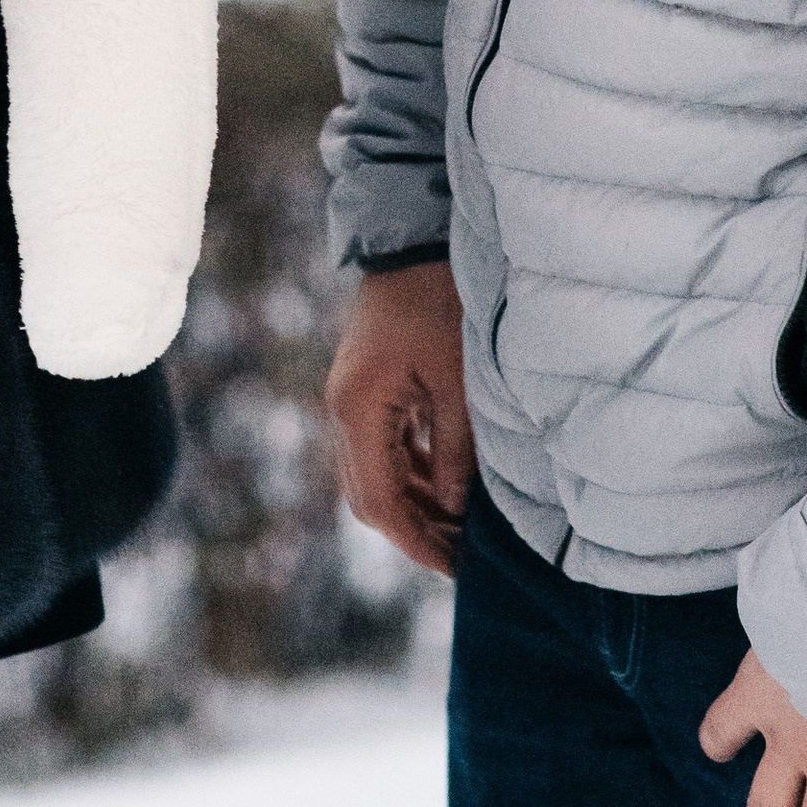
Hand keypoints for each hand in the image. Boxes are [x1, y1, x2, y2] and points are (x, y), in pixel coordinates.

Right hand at [325, 259, 475, 577]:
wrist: (412, 241)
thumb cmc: (440, 302)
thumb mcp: (459, 379)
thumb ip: (455, 448)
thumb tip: (455, 508)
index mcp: (357, 410)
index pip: (380, 502)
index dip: (417, 540)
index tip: (457, 565)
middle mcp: (343, 411)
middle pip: (369, 497)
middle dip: (414, 530)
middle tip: (463, 555)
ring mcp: (350, 400)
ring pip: (373, 477)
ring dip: (414, 504)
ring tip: (462, 528)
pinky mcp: (365, 390)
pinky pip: (382, 450)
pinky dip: (412, 474)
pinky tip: (447, 486)